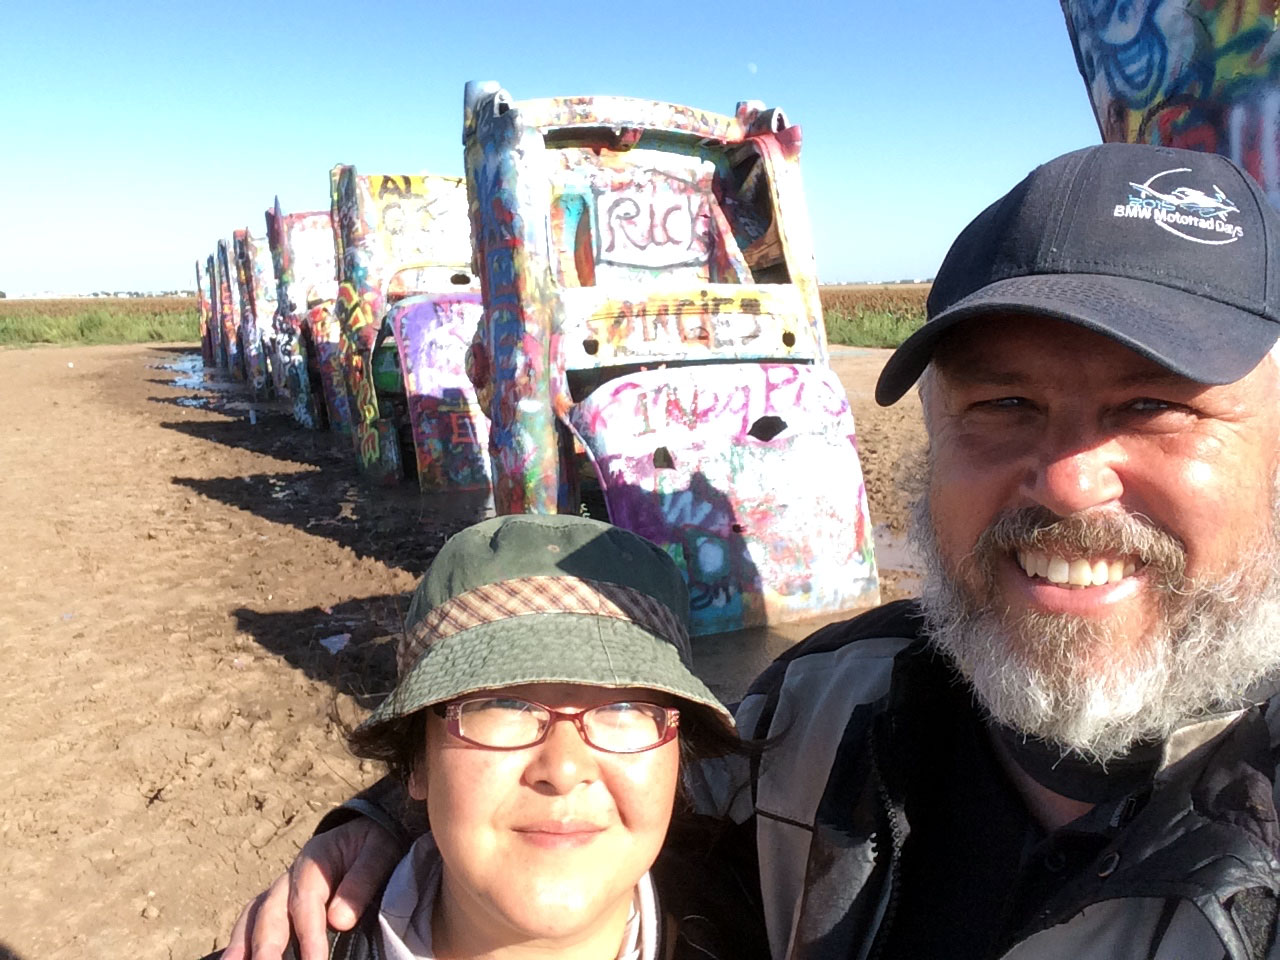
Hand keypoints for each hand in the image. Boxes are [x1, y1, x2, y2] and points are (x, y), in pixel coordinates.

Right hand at [222, 818, 403, 959]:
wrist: (367, 833)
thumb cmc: (375, 843)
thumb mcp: (380, 850)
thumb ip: (362, 879)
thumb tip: (339, 920)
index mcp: (314, 860)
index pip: (306, 901)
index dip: (309, 936)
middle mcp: (289, 878)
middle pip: (270, 912)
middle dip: (266, 947)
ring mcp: (279, 893)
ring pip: (252, 918)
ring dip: (240, 946)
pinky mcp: (277, 908)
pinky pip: (252, 925)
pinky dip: (240, 944)